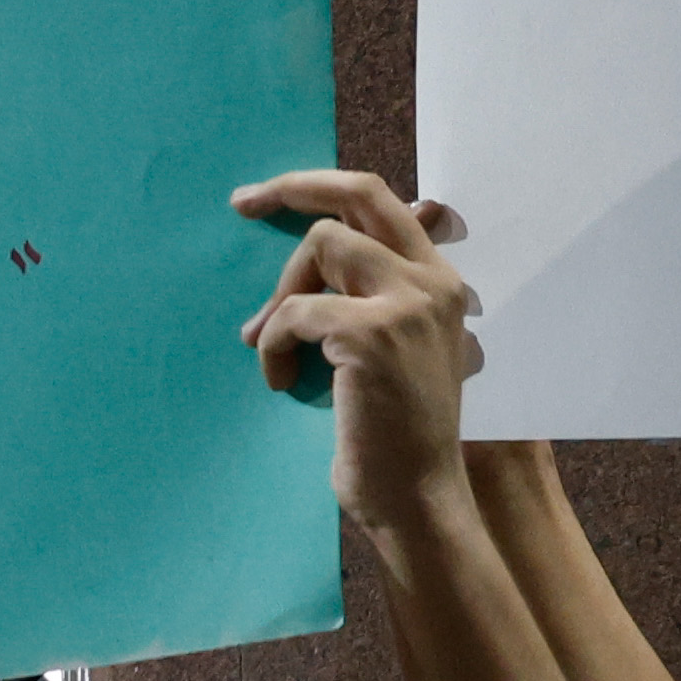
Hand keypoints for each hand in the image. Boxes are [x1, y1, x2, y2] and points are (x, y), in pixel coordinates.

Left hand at [233, 171, 482, 531]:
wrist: (416, 495)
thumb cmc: (393, 434)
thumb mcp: (394, 350)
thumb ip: (370, 297)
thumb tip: (320, 248)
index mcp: (439, 280)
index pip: (383, 200)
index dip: (320, 186)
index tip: (266, 196)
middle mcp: (433, 280)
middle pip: (357, 195)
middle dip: (292, 188)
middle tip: (241, 203)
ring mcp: (408, 302)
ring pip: (321, 245)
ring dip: (280, 296)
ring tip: (268, 346)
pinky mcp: (373, 333)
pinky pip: (295, 311)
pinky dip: (273, 344)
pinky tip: (280, 381)